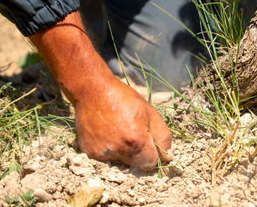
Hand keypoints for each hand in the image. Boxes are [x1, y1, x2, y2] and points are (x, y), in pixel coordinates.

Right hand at [29, 11, 171, 169]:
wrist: (93, 91)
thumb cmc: (125, 99)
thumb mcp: (150, 112)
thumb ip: (162, 136)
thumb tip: (167, 157)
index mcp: (136, 141)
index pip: (150, 164)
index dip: (153, 156)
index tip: (150, 145)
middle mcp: (118, 150)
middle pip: (135, 165)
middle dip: (138, 154)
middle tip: (133, 134)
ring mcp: (102, 153)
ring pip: (120, 162)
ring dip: (123, 152)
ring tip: (118, 130)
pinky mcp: (89, 152)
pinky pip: (105, 158)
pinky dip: (109, 149)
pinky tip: (107, 133)